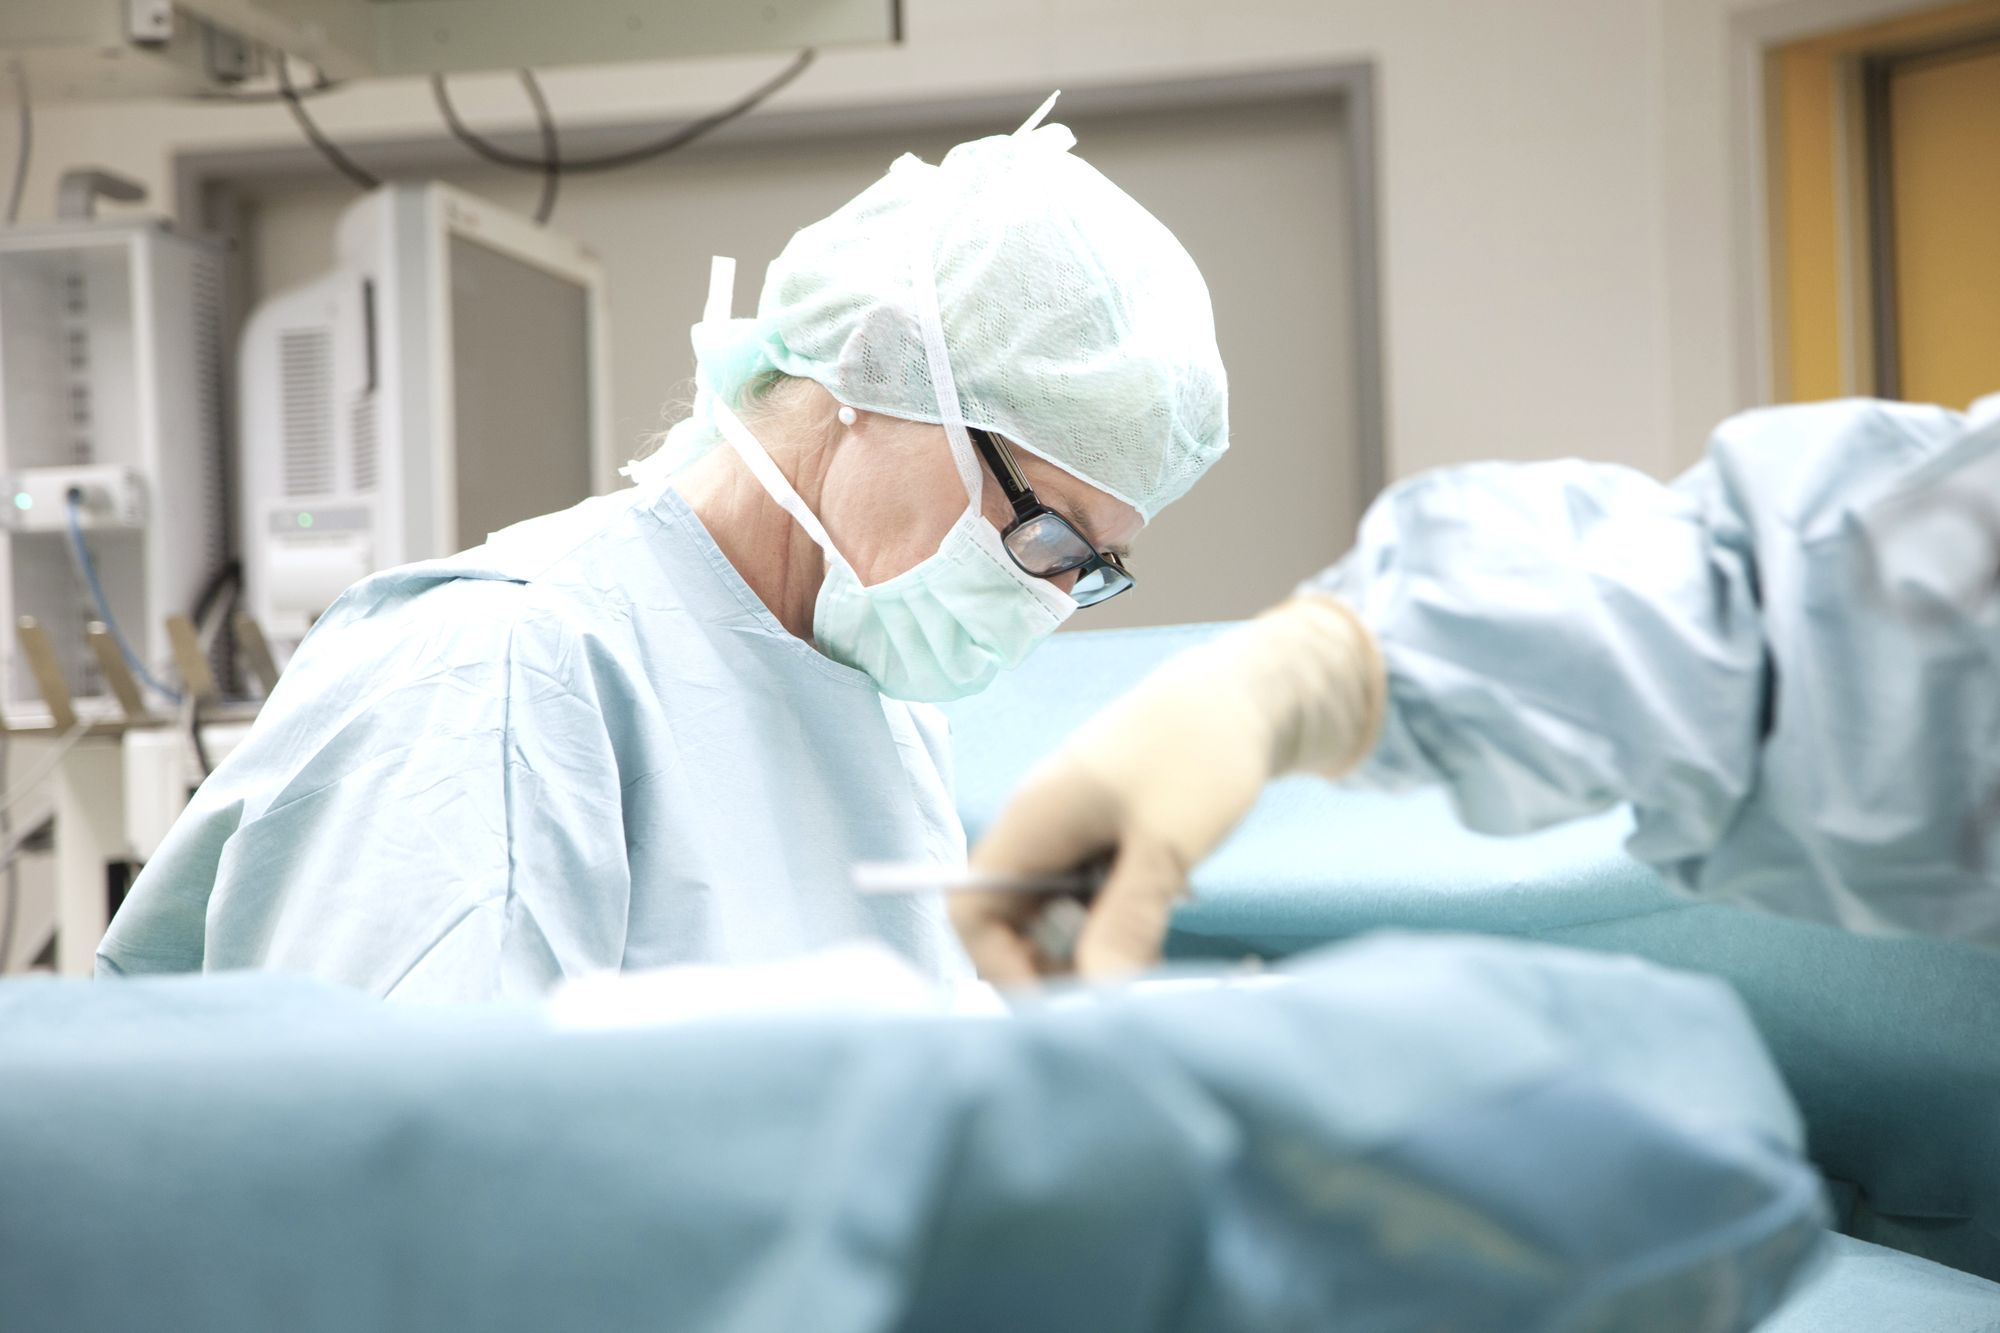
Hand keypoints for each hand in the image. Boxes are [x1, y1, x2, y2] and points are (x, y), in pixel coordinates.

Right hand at [952, 595, 1384, 983]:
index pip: (972, 914)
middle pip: (1012, 924)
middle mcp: (1039, 831)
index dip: (1002, 967)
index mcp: (1032, 824)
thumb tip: (1099, 1001)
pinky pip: (1092, 898)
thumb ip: (1127, 921)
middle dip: (1056, 964)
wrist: (1250, 694)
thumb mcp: (1167, 845)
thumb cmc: (1201, 752)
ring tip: (1154, 940)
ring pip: (1058, 916)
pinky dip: (1121, 918)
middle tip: (1119, 985)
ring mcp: (1071, 834)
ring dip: (1096, 942)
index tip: (1065, 1003)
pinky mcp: (1106, 838)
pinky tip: (1165, 904)